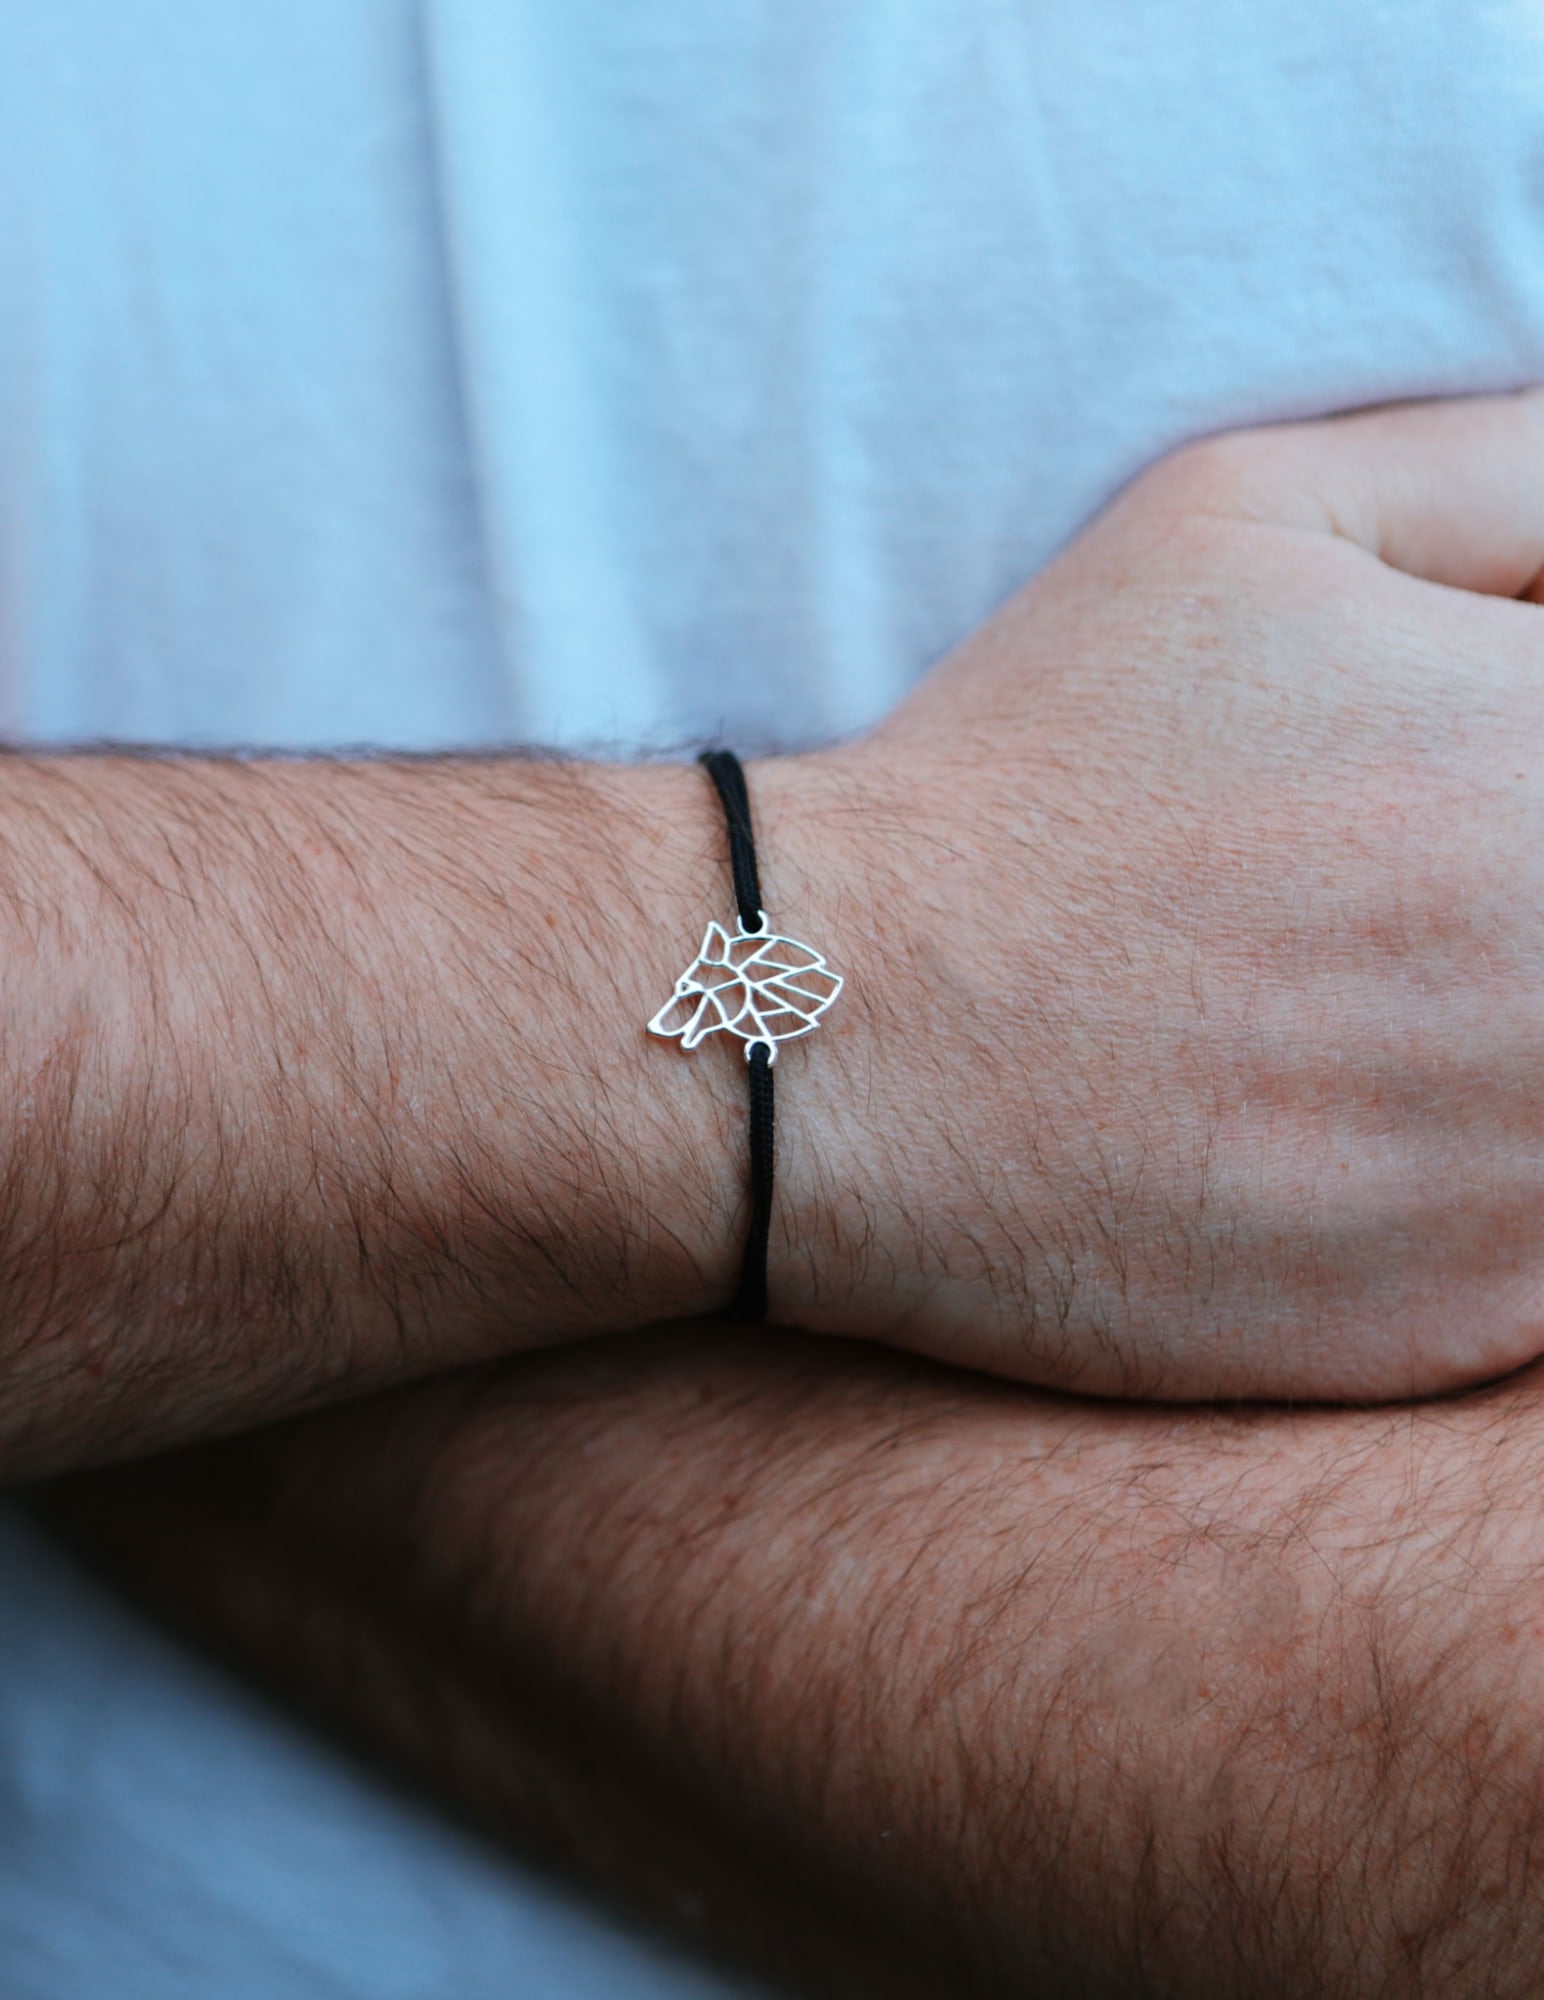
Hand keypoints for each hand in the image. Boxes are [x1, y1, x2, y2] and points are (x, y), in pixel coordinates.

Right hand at [762, 390, 1543, 1396]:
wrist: (840, 1036)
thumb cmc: (1031, 767)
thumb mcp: (1249, 517)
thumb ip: (1516, 466)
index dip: (1541, 764)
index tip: (1483, 795)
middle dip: (1525, 910)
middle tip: (1412, 903)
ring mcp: (1537, 1180)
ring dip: (1514, 1042)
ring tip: (1371, 1005)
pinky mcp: (1466, 1327)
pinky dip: (1499, 1185)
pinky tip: (1357, 1125)